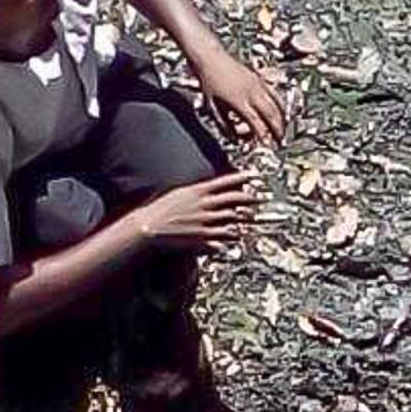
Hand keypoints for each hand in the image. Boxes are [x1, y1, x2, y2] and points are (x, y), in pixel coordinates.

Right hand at [135, 172, 259, 250]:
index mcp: (199, 191)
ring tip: (252, 217)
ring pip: (234, 218)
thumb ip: (198, 191)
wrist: (148, 228)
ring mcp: (206, 221)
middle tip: (262, 198)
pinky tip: (238, 235)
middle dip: (252, 198)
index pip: (226, 181)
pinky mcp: (203, 236)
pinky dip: (233, 235)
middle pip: (235, 199)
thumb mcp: (179, 193)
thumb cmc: (160, 210)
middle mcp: (205, 204)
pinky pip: (225, 236)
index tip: (256, 175)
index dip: (243, 177)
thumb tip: (211, 188)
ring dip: (245, 218)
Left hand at [194, 50, 286, 145]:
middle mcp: (252, 92)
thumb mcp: (213, 106)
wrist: (211, 57)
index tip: (267, 145)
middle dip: (278, 129)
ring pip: (277, 104)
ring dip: (282, 118)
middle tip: (281, 140)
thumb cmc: (209, 79)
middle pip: (271, 114)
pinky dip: (281, 105)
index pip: (256, 122)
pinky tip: (281, 110)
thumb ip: (224, 125)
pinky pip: (275, 94)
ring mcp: (258, 84)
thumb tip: (233, 138)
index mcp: (240, 101)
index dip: (263, 135)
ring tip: (284, 128)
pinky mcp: (260, 79)